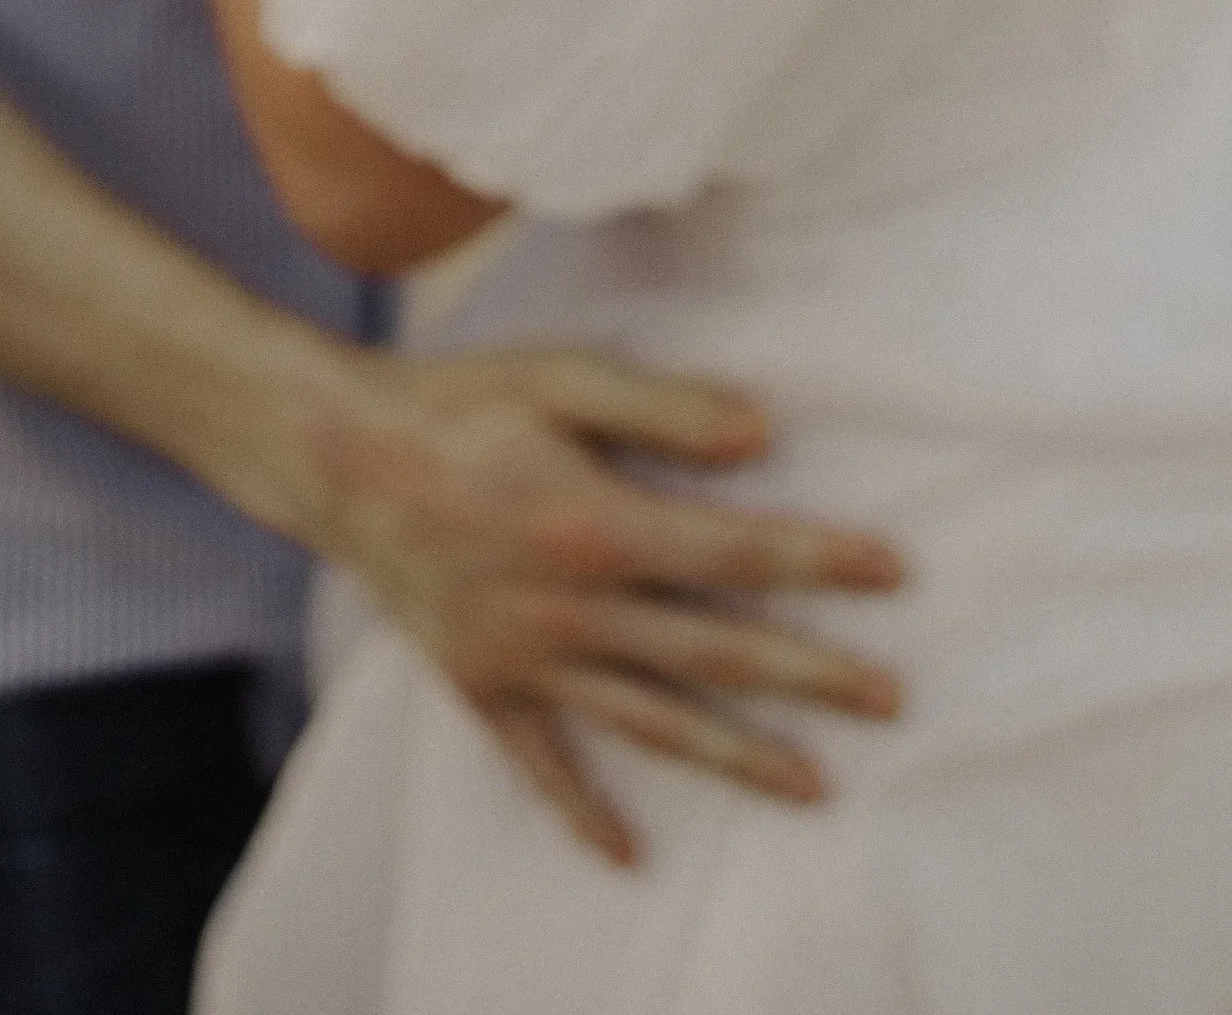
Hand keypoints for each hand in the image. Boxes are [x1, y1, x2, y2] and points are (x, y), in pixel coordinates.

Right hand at [217, 333, 907, 865]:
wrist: (337, 455)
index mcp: (595, 524)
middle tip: (892, 700)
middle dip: (809, 675)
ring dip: (736, 756)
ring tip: (815, 786)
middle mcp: (567, 609)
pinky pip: (540, 766)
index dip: (819, 560)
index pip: (736, 552)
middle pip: (712, 652)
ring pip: (649, 721)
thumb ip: (664, 408)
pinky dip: (582, 814)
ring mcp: (524, 660)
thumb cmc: (458, 401)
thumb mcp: (561, 376)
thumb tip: (764, 434)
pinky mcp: (481, 688)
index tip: (894, 572)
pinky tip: (629, 855)